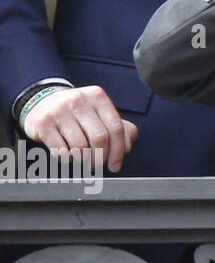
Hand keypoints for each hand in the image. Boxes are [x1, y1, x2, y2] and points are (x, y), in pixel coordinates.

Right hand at [22, 85, 137, 172]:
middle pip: (100, 138)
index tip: (116, 165)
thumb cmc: (77, 112)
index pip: (116, 127)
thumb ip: (120, 128)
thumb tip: (127, 148)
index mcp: (97, 97)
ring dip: (83, 159)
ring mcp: (59, 111)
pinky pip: (60, 151)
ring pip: (80, 146)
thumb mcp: (99, 113)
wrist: (41, 102)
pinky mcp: (43, 124)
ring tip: (82, 158)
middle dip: (101, 158)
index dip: (118, 151)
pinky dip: (67, 159)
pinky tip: (68, 154)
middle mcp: (79, 100)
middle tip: (98, 166)